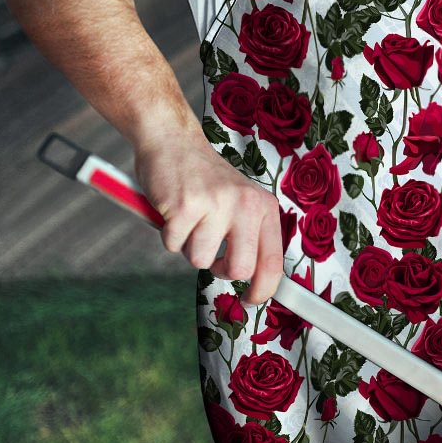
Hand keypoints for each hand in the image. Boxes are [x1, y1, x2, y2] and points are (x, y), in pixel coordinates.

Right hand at [134, 132, 282, 304]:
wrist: (173, 141)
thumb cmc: (205, 179)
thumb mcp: (241, 202)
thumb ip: (250, 236)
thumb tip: (256, 282)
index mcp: (263, 206)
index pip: (273, 260)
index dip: (264, 289)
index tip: (251, 300)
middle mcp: (245, 204)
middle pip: (239, 269)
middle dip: (220, 270)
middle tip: (212, 254)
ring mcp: (215, 204)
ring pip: (200, 260)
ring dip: (189, 246)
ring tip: (190, 220)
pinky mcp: (185, 206)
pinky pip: (173, 245)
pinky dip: (168, 235)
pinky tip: (174, 212)